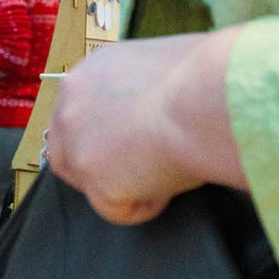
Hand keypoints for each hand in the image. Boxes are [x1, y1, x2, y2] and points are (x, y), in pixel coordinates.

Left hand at [41, 32, 241, 226]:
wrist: (209, 94)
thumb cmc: (207, 79)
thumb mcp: (163, 69)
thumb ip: (145, 90)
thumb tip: (160, 109)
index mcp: (91, 72)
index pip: (80, 115)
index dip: (108, 138)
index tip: (136, 146)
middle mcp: (72, 100)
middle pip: (68, 150)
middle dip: (103, 168)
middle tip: (145, 169)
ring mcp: (75, 138)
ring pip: (87, 182)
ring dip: (123, 187)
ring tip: (165, 171)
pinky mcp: (90, 174)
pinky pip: (116, 209)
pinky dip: (148, 204)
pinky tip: (172, 181)